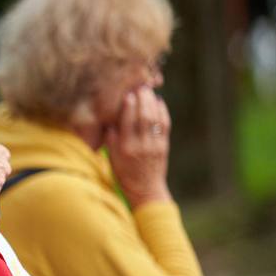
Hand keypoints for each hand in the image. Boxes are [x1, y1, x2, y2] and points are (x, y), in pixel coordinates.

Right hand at [106, 86, 170, 207]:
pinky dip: (163, 112)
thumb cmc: (124, 175)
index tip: (128, 94)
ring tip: (148, 90)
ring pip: (154, 119)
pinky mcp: (164, 146)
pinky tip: (159, 102)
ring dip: (152, 102)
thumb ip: (111, 141)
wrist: (145, 189)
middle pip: (143, 118)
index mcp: (125, 149)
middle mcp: (141, 146)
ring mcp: (155, 145)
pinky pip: (165, 125)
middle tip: (140, 86)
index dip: (128, 107)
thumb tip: (110, 122)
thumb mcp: (113, 160)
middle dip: (142, 100)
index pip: (127, 123)